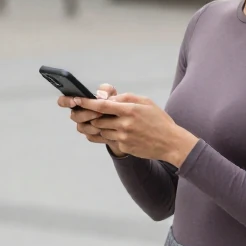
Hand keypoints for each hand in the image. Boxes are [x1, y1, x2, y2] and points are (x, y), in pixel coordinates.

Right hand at [59, 83, 125, 155]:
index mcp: (78, 102)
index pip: (63, 101)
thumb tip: (101, 96)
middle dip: (86, 114)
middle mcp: (78, 114)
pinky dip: (99, 134)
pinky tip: (108, 130)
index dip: (66, 101)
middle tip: (99, 112)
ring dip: (93, 125)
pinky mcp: (91, 136)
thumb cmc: (112, 102)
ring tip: (105, 121)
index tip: (74, 101)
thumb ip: (105, 90)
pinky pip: (91, 137)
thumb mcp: (110, 92)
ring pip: (82, 128)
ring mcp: (83, 126)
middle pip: (75, 116)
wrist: (122, 117)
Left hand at [77, 93, 198, 165]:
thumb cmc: (158, 120)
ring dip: (100, 126)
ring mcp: (124, 137)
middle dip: (92, 116)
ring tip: (107, 122)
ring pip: (101, 130)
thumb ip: (126, 98)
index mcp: (130, 110)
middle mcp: (125, 124)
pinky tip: (118, 132)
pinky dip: (109, 135)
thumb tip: (108, 98)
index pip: (102, 106)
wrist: (170, 142)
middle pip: (97, 120)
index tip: (76, 100)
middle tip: (89, 113)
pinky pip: (109, 140)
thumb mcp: (146, 102)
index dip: (86, 103)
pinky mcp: (124, 146)